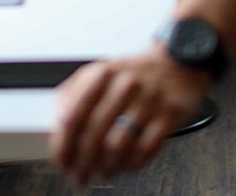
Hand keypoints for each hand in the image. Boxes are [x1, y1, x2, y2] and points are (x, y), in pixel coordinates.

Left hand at [49, 46, 209, 185]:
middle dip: (82, 163)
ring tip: (103, 172)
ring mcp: (149, 100)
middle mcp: (125, 85)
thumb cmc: (136, 71)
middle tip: (79, 175)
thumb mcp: (101, 70)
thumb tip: (56, 121)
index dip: (62, 145)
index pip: (72, 116)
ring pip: (119, 146)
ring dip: (107, 166)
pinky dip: (133, 164)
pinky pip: (147, 149)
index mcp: (102, 74)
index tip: (61, 161)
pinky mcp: (170, 114)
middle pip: (94, 136)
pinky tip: (127, 166)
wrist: (179, 60)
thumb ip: (74, 92)